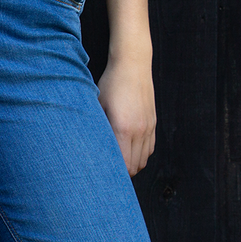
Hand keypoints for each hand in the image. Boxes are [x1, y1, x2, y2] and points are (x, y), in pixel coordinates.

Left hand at [97, 54, 155, 176]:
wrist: (133, 65)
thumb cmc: (110, 84)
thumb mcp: (97, 105)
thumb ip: (97, 129)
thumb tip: (87, 148)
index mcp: (123, 128)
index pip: (123, 164)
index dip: (113, 174)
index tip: (101, 176)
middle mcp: (139, 130)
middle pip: (134, 166)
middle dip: (121, 174)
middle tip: (106, 173)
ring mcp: (149, 127)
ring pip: (143, 160)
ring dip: (131, 165)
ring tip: (117, 164)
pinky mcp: (153, 123)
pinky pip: (150, 149)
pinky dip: (140, 155)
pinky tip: (128, 152)